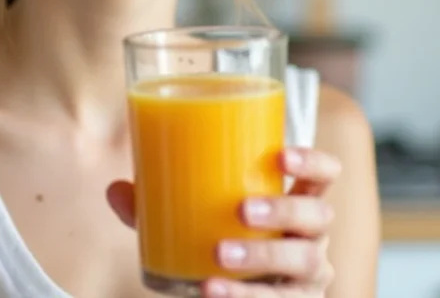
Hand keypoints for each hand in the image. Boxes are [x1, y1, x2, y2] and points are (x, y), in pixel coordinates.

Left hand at [107, 147, 341, 296]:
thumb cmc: (223, 243)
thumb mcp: (194, 221)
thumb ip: (158, 205)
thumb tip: (115, 189)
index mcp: (296, 201)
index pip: (324, 174)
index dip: (312, 161)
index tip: (280, 154)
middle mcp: (312, 237)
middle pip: (318, 216)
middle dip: (284, 210)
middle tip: (243, 210)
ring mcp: (307, 278)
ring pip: (306, 263)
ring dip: (262, 257)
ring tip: (220, 256)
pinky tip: (211, 293)